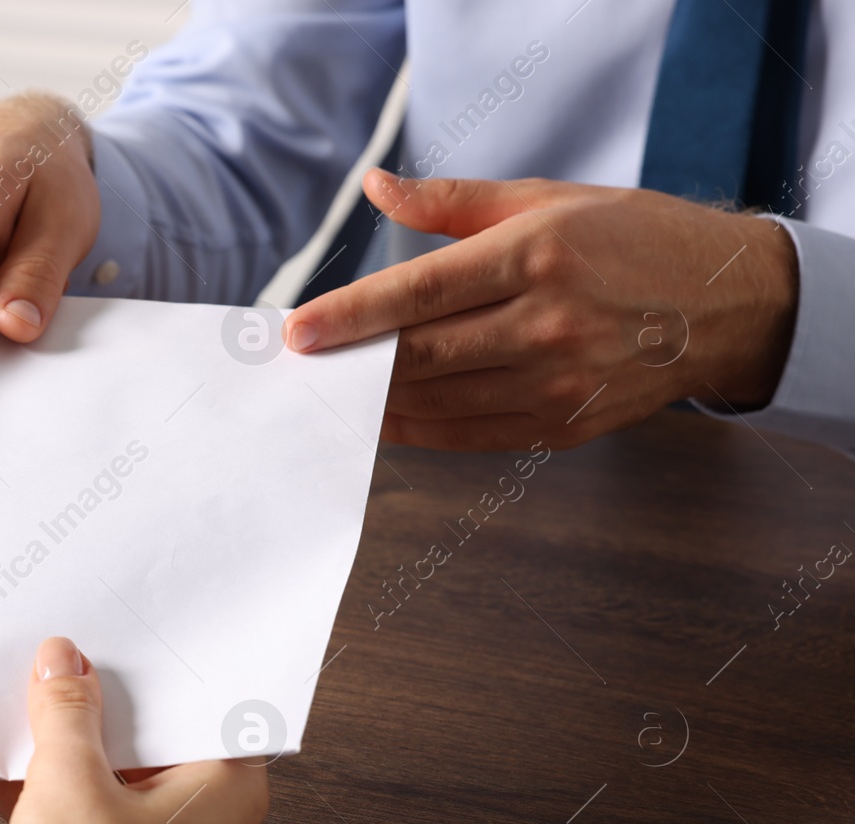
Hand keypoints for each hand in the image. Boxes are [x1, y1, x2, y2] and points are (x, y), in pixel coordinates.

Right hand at [0, 637, 267, 823]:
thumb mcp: (71, 780)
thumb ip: (67, 713)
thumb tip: (65, 666)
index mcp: (229, 789)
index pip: (205, 702)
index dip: (161, 667)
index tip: (122, 638)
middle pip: (157, 741)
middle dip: (104, 707)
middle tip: (65, 664)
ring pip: (119, 784)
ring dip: (72, 753)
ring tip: (26, 711)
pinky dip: (55, 798)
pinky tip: (7, 770)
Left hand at [284, 169, 798, 450]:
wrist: (723, 305)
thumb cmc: (628, 239)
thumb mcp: (545, 199)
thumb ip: (451, 201)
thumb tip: (376, 190)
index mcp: (537, 254)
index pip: (421, 292)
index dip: (353, 315)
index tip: (299, 332)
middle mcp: (547, 322)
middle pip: (422, 354)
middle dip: (353, 363)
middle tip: (304, 367)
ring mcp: (558, 381)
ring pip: (440, 400)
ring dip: (378, 400)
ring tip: (333, 392)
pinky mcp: (562, 425)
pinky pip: (469, 435)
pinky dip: (418, 430)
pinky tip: (384, 419)